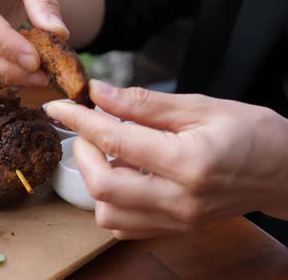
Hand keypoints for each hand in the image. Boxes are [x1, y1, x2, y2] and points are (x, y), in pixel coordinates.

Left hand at [45, 80, 287, 238]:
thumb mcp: (200, 106)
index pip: (115, 141)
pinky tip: (123, 175)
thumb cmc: (250, 132)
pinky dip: (111, 200)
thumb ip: (143, 104)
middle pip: (103, 188)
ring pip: (108, 213)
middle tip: (89, 128)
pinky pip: (124, 226)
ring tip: (109, 153)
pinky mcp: (174, 229)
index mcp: (189, 162)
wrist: (285, 171)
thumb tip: (99, 93)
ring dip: (96, 179)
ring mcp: (177, 221)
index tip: (58, 107)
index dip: (80, 121)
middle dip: (84, 153)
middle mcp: (180, 200)